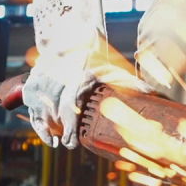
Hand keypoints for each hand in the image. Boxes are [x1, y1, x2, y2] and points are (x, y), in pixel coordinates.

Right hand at [22, 49, 150, 148]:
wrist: (70, 42)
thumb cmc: (94, 62)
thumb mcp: (112, 70)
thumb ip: (131, 83)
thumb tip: (154, 93)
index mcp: (76, 77)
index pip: (69, 107)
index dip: (70, 128)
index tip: (72, 143)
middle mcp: (56, 79)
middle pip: (54, 114)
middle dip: (61, 130)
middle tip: (70, 142)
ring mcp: (41, 83)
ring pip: (41, 114)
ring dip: (49, 130)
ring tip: (59, 139)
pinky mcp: (31, 88)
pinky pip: (32, 112)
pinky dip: (39, 127)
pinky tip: (49, 138)